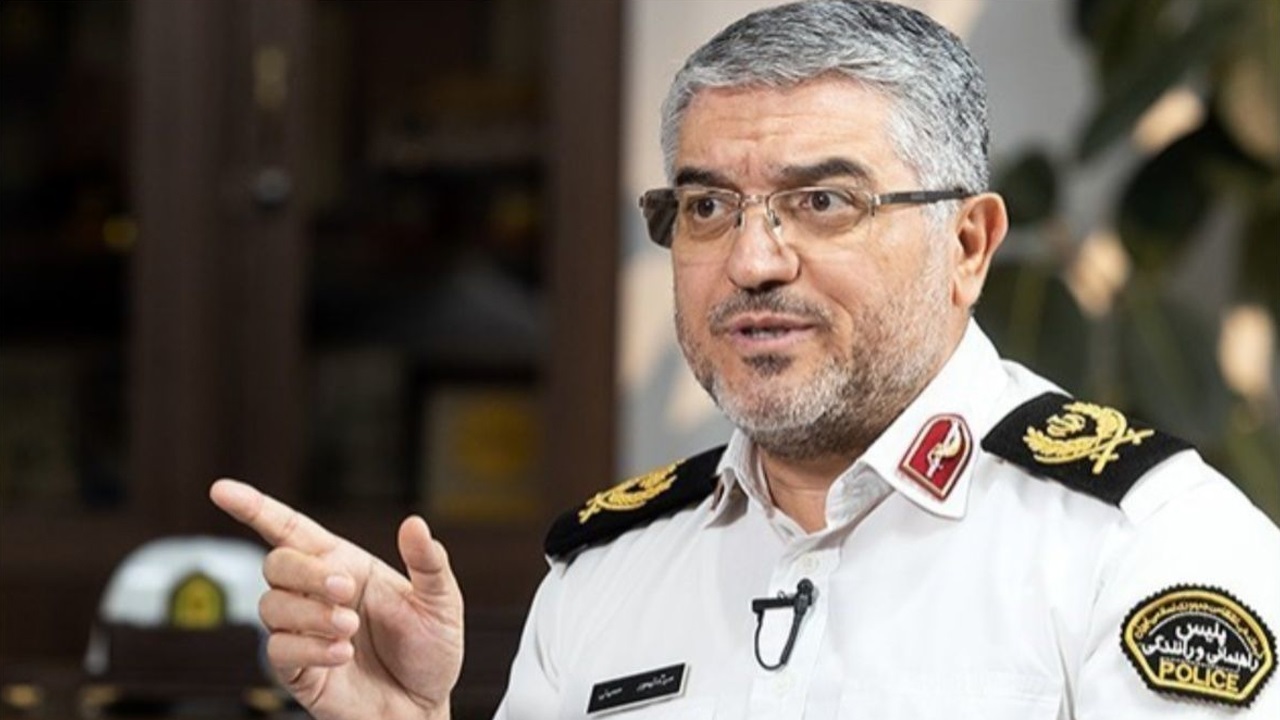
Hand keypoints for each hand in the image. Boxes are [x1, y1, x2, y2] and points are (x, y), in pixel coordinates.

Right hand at [209, 479, 462, 719]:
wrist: (423, 709)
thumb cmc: (430, 652)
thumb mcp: (441, 603)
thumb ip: (428, 563)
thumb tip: (416, 523)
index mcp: (345, 564)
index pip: (290, 529)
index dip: (255, 508)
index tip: (221, 491)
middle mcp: (317, 593)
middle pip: (277, 563)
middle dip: (306, 572)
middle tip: (346, 591)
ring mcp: (303, 630)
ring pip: (271, 606)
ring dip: (311, 614)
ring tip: (351, 629)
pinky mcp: (296, 668)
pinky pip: (278, 649)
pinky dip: (309, 648)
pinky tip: (341, 654)